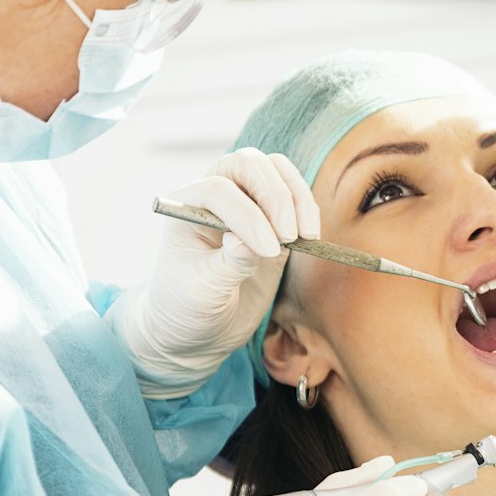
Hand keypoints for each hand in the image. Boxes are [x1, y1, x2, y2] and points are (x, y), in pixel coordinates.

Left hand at [108, 149, 320, 397]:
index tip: (267, 250)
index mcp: (187, 208)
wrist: (199, 330)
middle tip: (288, 235)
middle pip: (248, 165)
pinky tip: (309, 237)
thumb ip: (228, 264)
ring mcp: (246, 204)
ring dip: (296, 196)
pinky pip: (294, 197)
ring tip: (304, 235)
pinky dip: (307, 209)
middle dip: (274, 195)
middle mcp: (215, 196)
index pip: (219, 191)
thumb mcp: (203, 292)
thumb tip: (249, 242)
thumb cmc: (189, 308)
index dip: (246, 214)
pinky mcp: (273, 221)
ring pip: (275, 171)